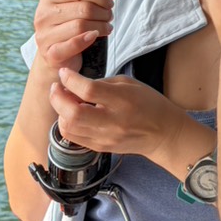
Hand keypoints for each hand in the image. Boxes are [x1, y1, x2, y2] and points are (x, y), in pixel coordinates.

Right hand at [31, 0, 121, 73]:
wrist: (55, 57)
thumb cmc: (70, 27)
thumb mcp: (82, 7)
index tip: (109, 2)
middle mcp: (43, 15)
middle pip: (83, 7)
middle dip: (103, 12)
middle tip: (109, 17)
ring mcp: (45, 35)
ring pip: (81, 25)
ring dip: (101, 26)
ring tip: (106, 27)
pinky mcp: (51, 53)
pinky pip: (74, 44)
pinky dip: (88, 39)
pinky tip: (95, 36)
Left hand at [50, 68, 195, 176]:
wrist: (164, 134)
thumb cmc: (150, 104)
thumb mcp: (130, 84)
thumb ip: (102, 83)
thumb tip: (77, 84)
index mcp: (123, 101)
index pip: (89, 90)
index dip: (70, 80)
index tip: (64, 73)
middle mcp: (113, 122)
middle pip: (74, 113)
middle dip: (58, 98)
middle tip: (57, 87)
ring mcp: (105, 138)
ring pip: (69, 128)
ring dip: (60, 112)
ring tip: (64, 101)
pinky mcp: (101, 148)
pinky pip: (74, 138)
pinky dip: (66, 124)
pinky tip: (70, 115)